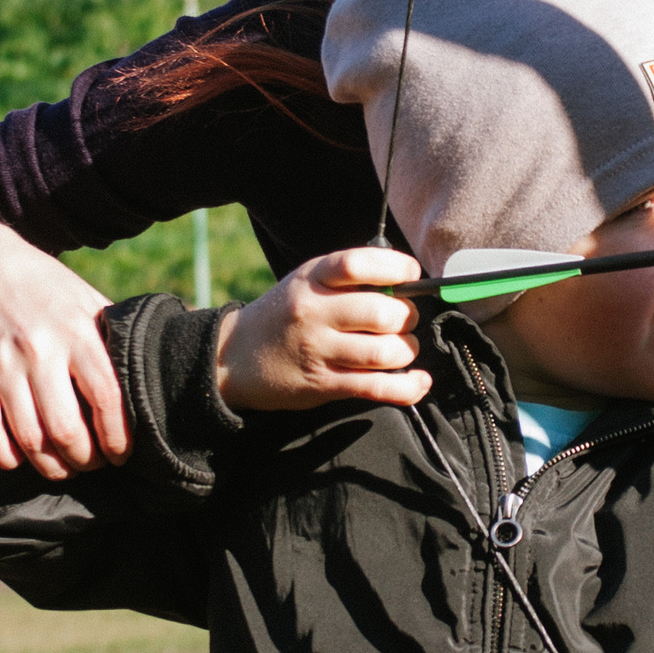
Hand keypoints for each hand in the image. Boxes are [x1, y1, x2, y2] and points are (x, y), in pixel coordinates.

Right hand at [0, 222, 127, 480]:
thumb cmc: (47, 289)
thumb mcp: (88, 300)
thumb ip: (118, 335)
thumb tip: (165, 363)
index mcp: (79, 332)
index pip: (107, 398)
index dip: (118, 437)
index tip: (122, 454)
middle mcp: (41, 350)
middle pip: (67, 429)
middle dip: (85, 459)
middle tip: (93, 463)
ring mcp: (4, 364)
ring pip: (29, 438)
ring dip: (50, 466)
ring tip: (64, 467)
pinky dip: (4, 457)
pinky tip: (19, 460)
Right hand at [215, 248, 431, 412]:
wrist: (235, 357)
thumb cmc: (285, 315)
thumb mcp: (306, 282)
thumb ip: (348, 279)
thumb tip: (405, 280)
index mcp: (312, 279)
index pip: (357, 264)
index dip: (396, 268)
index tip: (411, 274)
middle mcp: (313, 312)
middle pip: (382, 313)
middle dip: (407, 318)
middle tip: (404, 321)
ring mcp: (318, 350)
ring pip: (385, 352)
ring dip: (406, 351)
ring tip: (401, 349)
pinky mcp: (324, 385)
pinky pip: (377, 388)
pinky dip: (407, 387)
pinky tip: (418, 382)